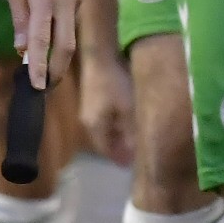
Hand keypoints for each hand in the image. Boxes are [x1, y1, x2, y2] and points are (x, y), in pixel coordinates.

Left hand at [0, 0, 85, 91]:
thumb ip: (20, 15)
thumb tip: (23, 47)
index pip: (42, 40)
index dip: (38, 66)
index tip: (35, 87)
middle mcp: (67, 0)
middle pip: (65, 46)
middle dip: (55, 70)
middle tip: (42, 87)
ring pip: (71, 36)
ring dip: (59, 56)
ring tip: (43, 71)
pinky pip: (71, 22)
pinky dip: (61, 37)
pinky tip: (49, 44)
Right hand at [77, 44, 135, 165]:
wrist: (100, 56)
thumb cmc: (115, 85)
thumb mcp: (128, 110)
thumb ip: (130, 132)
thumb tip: (132, 152)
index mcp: (95, 127)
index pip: (107, 151)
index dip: (120, 159)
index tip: (134, 165)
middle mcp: (88, 122)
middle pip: (104, 142)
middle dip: (118, 149)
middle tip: (136, 154)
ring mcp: (88, 110)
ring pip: (104, 130)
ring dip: (117, 136)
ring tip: (133, 138)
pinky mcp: (92, 99)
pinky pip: (104, 119)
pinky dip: (115, 125)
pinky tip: (126, 120)